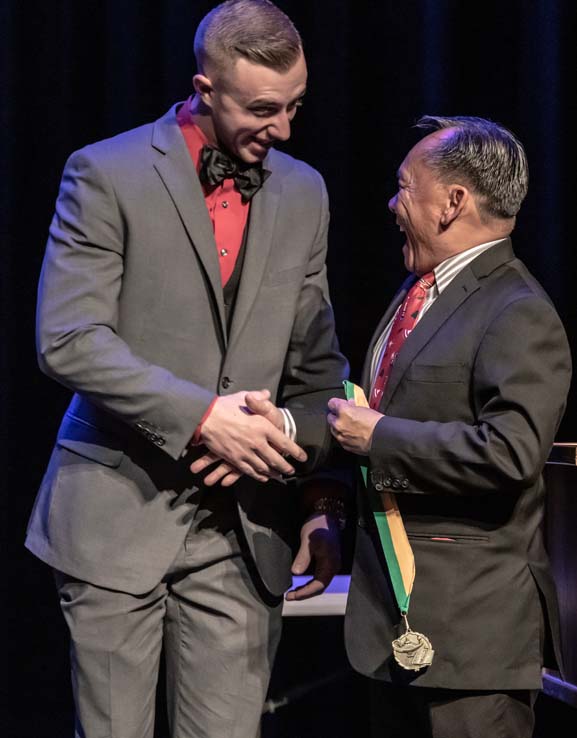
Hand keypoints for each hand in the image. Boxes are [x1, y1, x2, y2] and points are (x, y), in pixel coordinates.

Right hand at [192, 390, 306, 483]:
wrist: (205, 417)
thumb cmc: (224, 406)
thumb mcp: (244, 397)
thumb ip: (258, 398)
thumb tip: (266, 394)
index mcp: (263, 426)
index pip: (284, 442)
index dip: (295, 451)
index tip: (302, 457)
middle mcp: (257, 441)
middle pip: (276, 459)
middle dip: (285, 466)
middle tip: (291, 470)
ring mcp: (246, 452)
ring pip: (264, 468)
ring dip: (273, 473)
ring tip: (280, 476)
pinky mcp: (234, 459)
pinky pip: (249, 470)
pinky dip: (258, 475)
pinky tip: (263, 477)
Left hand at [285, 514, 340, 600]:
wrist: (325, 515)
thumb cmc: (318, 525)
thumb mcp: (308, 541)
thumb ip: (303, 557)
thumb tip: (296, 573)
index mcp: (331, 564)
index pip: (318, 586)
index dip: (305, 593)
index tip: (291, 596)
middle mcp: (332, 567)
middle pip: (319, 588)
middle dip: (304, 594)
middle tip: (289, 597)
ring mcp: (330, 564)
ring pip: (319, 584)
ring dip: (306, 590)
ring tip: (292, 593)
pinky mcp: (326, 561)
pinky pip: (318, 577)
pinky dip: (308, 583)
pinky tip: (299, 583)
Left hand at [327, 397, 381, 454]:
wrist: (382, 437)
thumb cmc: (376, 422)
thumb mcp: (364, 408)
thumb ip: (353, 406)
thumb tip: (349, 404)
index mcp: (343, 411)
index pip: (331, 403)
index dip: (336, 403)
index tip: (339, 404)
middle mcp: (339, 423)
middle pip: (330, 417)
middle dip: (336, 415)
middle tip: (343, 414)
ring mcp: (341, 435)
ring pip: (333, 429)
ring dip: (338, 426)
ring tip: (348, 425)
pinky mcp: (344, 445)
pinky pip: (340, 438)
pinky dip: (344, 435)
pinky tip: (352, 434)